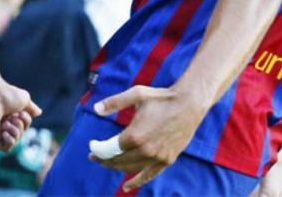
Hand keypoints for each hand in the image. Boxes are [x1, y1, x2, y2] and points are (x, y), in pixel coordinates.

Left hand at [0, 76, 41, 151]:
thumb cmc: (7, 95)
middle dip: (20, 126)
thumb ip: (31, 108)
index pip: (23, 126)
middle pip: (20, 134)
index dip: (26, 120)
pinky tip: (4, 132)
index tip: (21, 112)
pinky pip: (6, 149)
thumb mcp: (24, 100)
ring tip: (6, 122)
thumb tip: (38, 113)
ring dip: (15, 132)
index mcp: (8, 115)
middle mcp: (0, 124)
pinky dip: (10, 141)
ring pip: (15, 142)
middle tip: (12, 117)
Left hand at [90, 85, 207, 191]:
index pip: (109, 149)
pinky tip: (126, 187)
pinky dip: (136, 181)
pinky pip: (148, 175)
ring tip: (108, 162)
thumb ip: (114, 102)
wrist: (189, 104)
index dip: (98, 149)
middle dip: (104, 159)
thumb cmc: (161, 98)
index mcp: (135, 135)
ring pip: (130, 168)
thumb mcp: (136, 94)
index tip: (92, 146)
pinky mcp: (167, 160)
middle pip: (118, 160)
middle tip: (95, 156)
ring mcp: (157, 157)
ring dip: (116, 167)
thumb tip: (95, 109)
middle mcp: (145, 150)